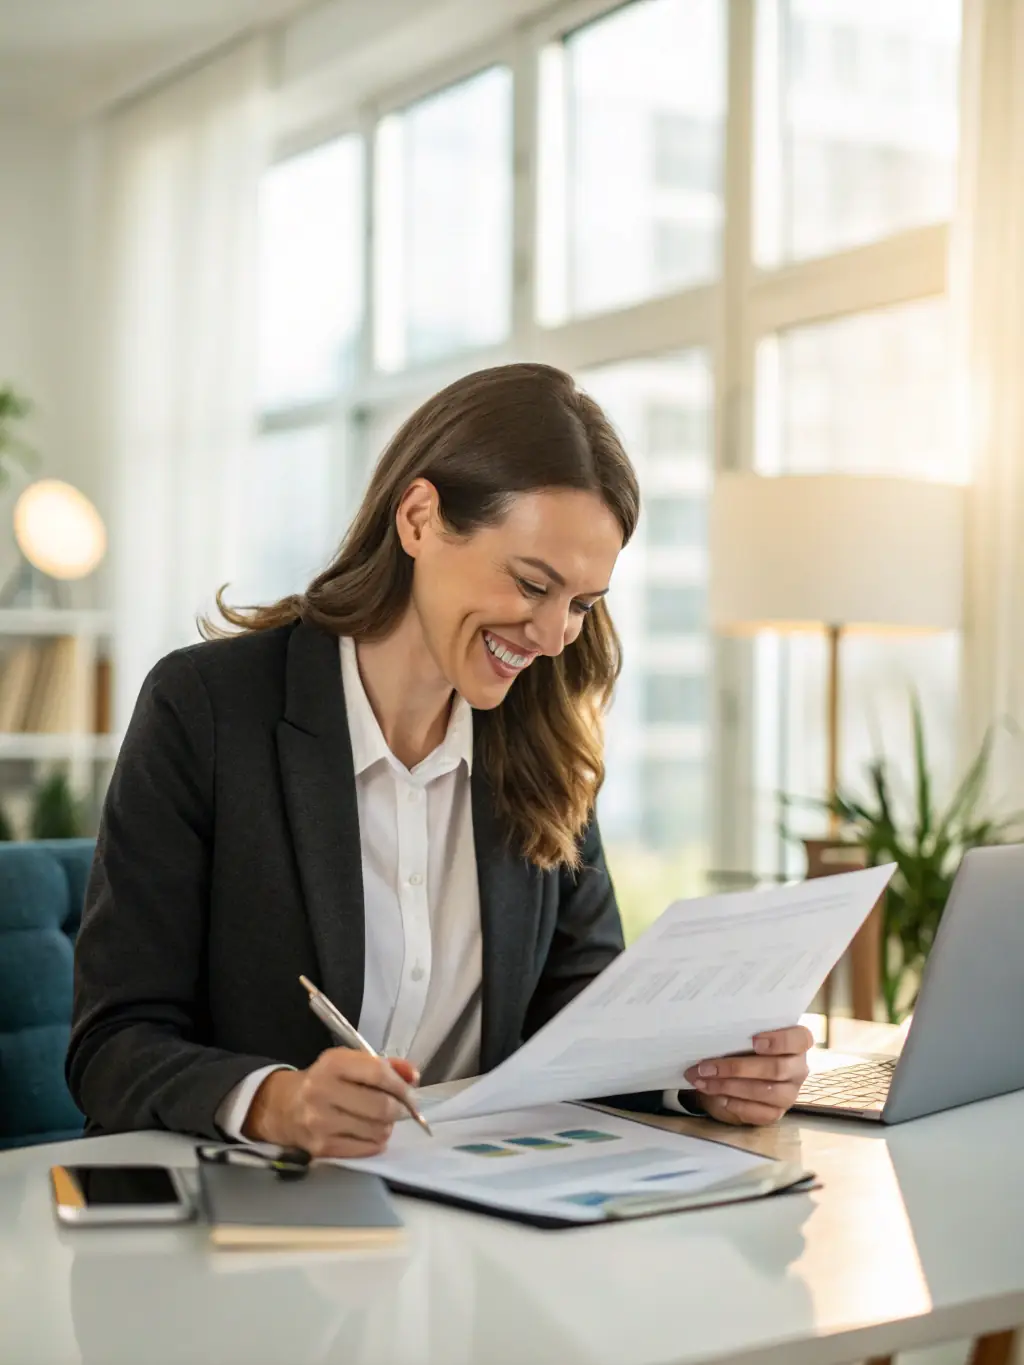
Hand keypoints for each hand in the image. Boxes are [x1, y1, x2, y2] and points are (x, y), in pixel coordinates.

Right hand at [244, 1049, 419, 1157]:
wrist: (284, 1107)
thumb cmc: (326, 1081)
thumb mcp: (350, 1063)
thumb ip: (386, 1066)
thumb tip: (414, 1076)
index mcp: (333, 1063)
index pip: (378, 1073)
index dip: (401, 1086)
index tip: (411, 1094)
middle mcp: (323, 1091)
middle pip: (380, 1106)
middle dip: (399, 1110)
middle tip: (402, 1110)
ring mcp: (320, 1122)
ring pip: (376, 1130)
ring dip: (387, 1127)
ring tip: (380, 1120)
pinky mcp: (321, 1147)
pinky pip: (365, 1149)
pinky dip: (375, 1142)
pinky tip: (368, 1133)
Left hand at [683, 1025, 813, 1125]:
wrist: (739, 1077)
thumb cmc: (743, 1048)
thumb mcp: (743, 1037)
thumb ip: (740, 1034)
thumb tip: (712, 1036)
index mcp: (796, 1043)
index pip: (801, 1039)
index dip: (780, 1040)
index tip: (754, 1040)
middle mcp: (798, 1069)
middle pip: (777, 1068)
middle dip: (737, 1068)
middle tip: (707, 1067)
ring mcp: (790, 1093)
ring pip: (766, 1091)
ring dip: (730, 1087)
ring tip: (704, 1082)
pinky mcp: (778, 1113)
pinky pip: (761, 1113)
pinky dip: (737, 1105)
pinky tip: (718, 1098)